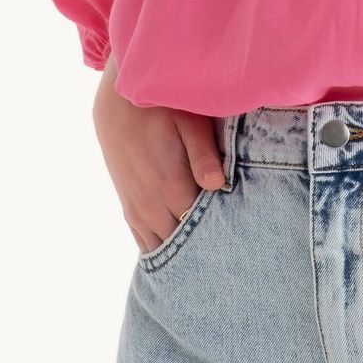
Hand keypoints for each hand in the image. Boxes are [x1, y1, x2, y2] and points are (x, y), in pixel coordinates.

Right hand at [93, 58, 226, 254]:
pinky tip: (179, 258)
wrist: (116, 105)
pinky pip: (143, 241)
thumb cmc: (161, 109)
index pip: (205, 227)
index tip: (246, 236)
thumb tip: (218, 185)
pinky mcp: (129, 207)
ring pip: (163, 246)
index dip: (226, 233)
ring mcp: (138, 209)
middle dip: (208, 248)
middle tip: (234, 252)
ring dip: (185, 253)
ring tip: (210, 258)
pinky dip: (161, 250)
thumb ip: (203, 155)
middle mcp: (153, 205)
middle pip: (186, 243)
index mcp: (172, 186)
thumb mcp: (189, 123)